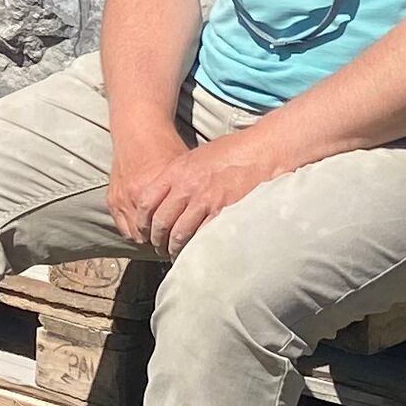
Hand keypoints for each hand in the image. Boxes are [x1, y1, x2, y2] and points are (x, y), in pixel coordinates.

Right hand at [102, 118, 198, 250]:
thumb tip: (213, 212)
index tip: (188, 244)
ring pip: (137, 235)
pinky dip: (135, 232)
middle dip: (164, 243)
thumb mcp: (185, 169)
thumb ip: (195, 193)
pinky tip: (146, 231)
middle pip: (153, 236)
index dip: (180, 240)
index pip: (170, 228)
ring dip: (149, 240)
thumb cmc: (166, 148)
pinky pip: (123, 228)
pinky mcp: (112, 200)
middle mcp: (136, 197)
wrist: (139, 132)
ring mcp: (122, 200)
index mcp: (157, 190)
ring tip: (162, 241)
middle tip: (175, 248)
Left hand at [119, 129, 288, 256]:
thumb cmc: (233, 152)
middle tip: (159, 248)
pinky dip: (196, 248)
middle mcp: (186, 186)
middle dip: (157, 240)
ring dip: (174, 248)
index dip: (142, 221)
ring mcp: (205, 200)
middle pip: (161, 222)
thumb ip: (179, 177)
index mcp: (177, 171)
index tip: (144, 231)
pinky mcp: (223, 212)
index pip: (146, 201)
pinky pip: (202, 237)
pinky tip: (196, 253)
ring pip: (179, 234)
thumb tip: (167, 196)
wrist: (262, 151)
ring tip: (176, 254)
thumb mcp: (197, 157)